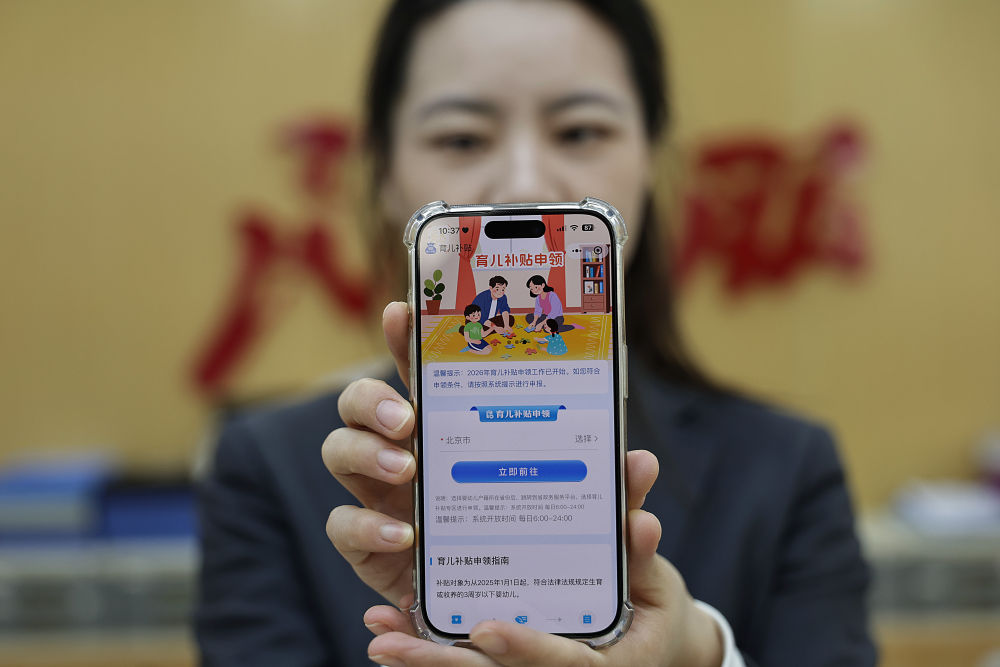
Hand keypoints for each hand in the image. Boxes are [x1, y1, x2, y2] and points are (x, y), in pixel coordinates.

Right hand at [324, 302, 723, 666]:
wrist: (515, 612)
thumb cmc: (538, 541)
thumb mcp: (577, 513)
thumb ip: (606, 491)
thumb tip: (641, 464)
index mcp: (450, 428)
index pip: (419, 372)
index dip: (406, 339)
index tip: (404, 312)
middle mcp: (407, 452)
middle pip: (360, 404)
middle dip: (372, 399)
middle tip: (408, 418)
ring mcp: (380, 496)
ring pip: (339, 451)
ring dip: (365, 453)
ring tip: (409, 470)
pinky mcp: (369, 545)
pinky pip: (342, 526)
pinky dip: (366, 526)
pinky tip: (405, 536)